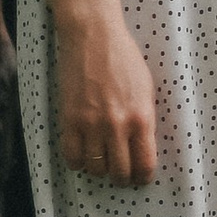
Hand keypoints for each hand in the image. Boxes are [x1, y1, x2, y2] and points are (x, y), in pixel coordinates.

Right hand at [56, 8, 158, 183]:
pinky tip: (82, 156)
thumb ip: (145, 119)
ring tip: (101, 163)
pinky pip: (71, 156)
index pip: (144, 164)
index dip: (143, 178)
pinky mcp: (69, 119)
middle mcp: (117, 125)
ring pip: (95, 168)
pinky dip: (77, 162)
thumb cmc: (124, 59)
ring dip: (99, 170)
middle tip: (120, 176)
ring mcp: (91, 124)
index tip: (140, 178)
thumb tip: (144, 145)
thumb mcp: (147, 89)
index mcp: (142, 118)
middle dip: (122, 179)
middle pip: (119, 172)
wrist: (93, 37)